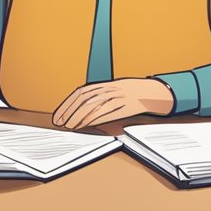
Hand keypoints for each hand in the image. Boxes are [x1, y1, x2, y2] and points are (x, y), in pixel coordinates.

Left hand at [52, 78, 174, 129]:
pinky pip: (107, 111)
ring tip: (70, 126)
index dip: (67, 104)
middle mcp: (108, 88)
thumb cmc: (129, 93)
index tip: (58, 115)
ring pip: (93, 105)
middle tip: (60, 123)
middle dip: (69, 112)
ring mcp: (117, 96)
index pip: (80, 93)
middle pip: (84, 99)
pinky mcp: (126, 105)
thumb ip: (97, 98)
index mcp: (103, 84)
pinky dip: (94, 118)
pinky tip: (86, 125)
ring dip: (79, 117)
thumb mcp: (112, 91)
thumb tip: (78, 110)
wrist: (152, 91)